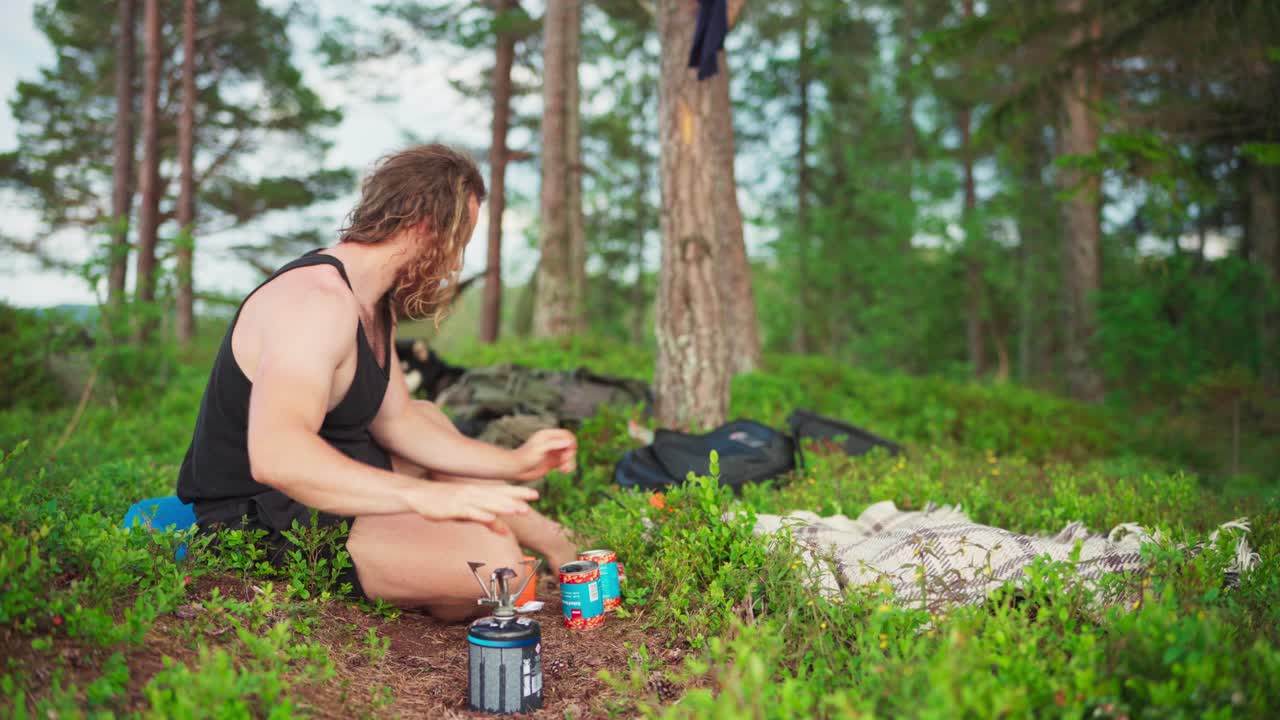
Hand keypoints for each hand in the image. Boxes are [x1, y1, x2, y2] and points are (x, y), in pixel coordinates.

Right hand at [404, 481, 538, 534]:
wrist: (419, 495)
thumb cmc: (445, 503)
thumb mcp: (468, 512)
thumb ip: (488, 520)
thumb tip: (505, 531)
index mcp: (478, 492)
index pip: (502, 492)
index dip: (519, 493)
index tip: (535, 494)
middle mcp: (474, 493)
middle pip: (499, 496)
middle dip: (517, 498)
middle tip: (535, 498)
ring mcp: (464, 500)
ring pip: (487, 504)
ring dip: (503, 506)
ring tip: (518, 509)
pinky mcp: (454, 508)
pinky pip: (469, 512)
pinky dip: (480, 515)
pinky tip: (491, 518)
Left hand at [512, 428, 576, 481]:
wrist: (516, 469)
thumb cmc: (525, 457)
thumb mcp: (540, 448)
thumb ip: (554, 444)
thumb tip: (569, 442)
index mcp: (548, 435)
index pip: (566, 434)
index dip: (571, 442)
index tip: (569, 451)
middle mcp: (552, 443)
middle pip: (570, 445)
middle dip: (570, 454)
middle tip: (564, 461)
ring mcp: (553, 453)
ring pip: (569, 455)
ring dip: (570, 462)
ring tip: (565, 469)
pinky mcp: (553, 463)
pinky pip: (565, 463)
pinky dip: (567, 467)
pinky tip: (564, 471)